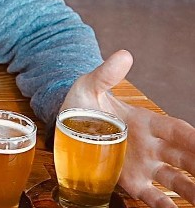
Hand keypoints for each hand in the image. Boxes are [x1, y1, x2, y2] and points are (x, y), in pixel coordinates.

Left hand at [61, 50, 194, 207]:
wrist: (64, 121)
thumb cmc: (82, 102)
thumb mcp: (90, 85)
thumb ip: (106, 74)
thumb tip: (124, 55)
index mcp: (147, 122)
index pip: (177, 131)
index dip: (193, 139)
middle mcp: (151, 146)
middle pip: (184, 158)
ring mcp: (143, 165)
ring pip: (175, 180)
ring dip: (191, 190)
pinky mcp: (131, 181)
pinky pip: (152, 196)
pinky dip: (164, 205)